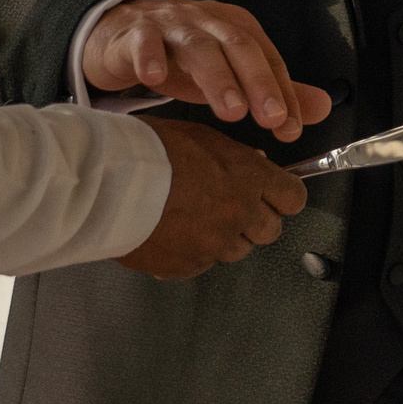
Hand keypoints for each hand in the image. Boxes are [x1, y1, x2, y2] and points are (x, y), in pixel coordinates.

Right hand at [85, 0, 330, 141]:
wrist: (123, 32)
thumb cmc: (182, 57)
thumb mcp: (231, 73)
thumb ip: (275, 89)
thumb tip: (324, 107)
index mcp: (238, 29)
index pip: (269, 60)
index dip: (282, 94)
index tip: (290, 127)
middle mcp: (210, 22)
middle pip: (240, 48)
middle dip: (258, 83)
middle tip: (270, 117)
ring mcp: (173, 24)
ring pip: (198, 47)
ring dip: (217, 77)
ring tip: (230, 110)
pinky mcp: (136, 32)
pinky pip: (144, 41)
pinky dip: (150, 57)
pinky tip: (154, 79)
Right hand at [115, 118, 309, 278]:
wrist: (109, 183)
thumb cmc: (149, 151)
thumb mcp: (201, 137)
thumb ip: (234, 158)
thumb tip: (254, 166)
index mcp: (248, 178)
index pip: (293, 197)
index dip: (284, 197)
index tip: (276, 196)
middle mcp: (239, 214)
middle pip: (271, 230)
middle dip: (257, 220)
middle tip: (233, 208)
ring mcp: (215, 244)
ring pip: (238, 250)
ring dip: (225, 238)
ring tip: (195, 219)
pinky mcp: (188, 266)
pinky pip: (202, 264)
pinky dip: (193, 253)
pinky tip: (173, 234)